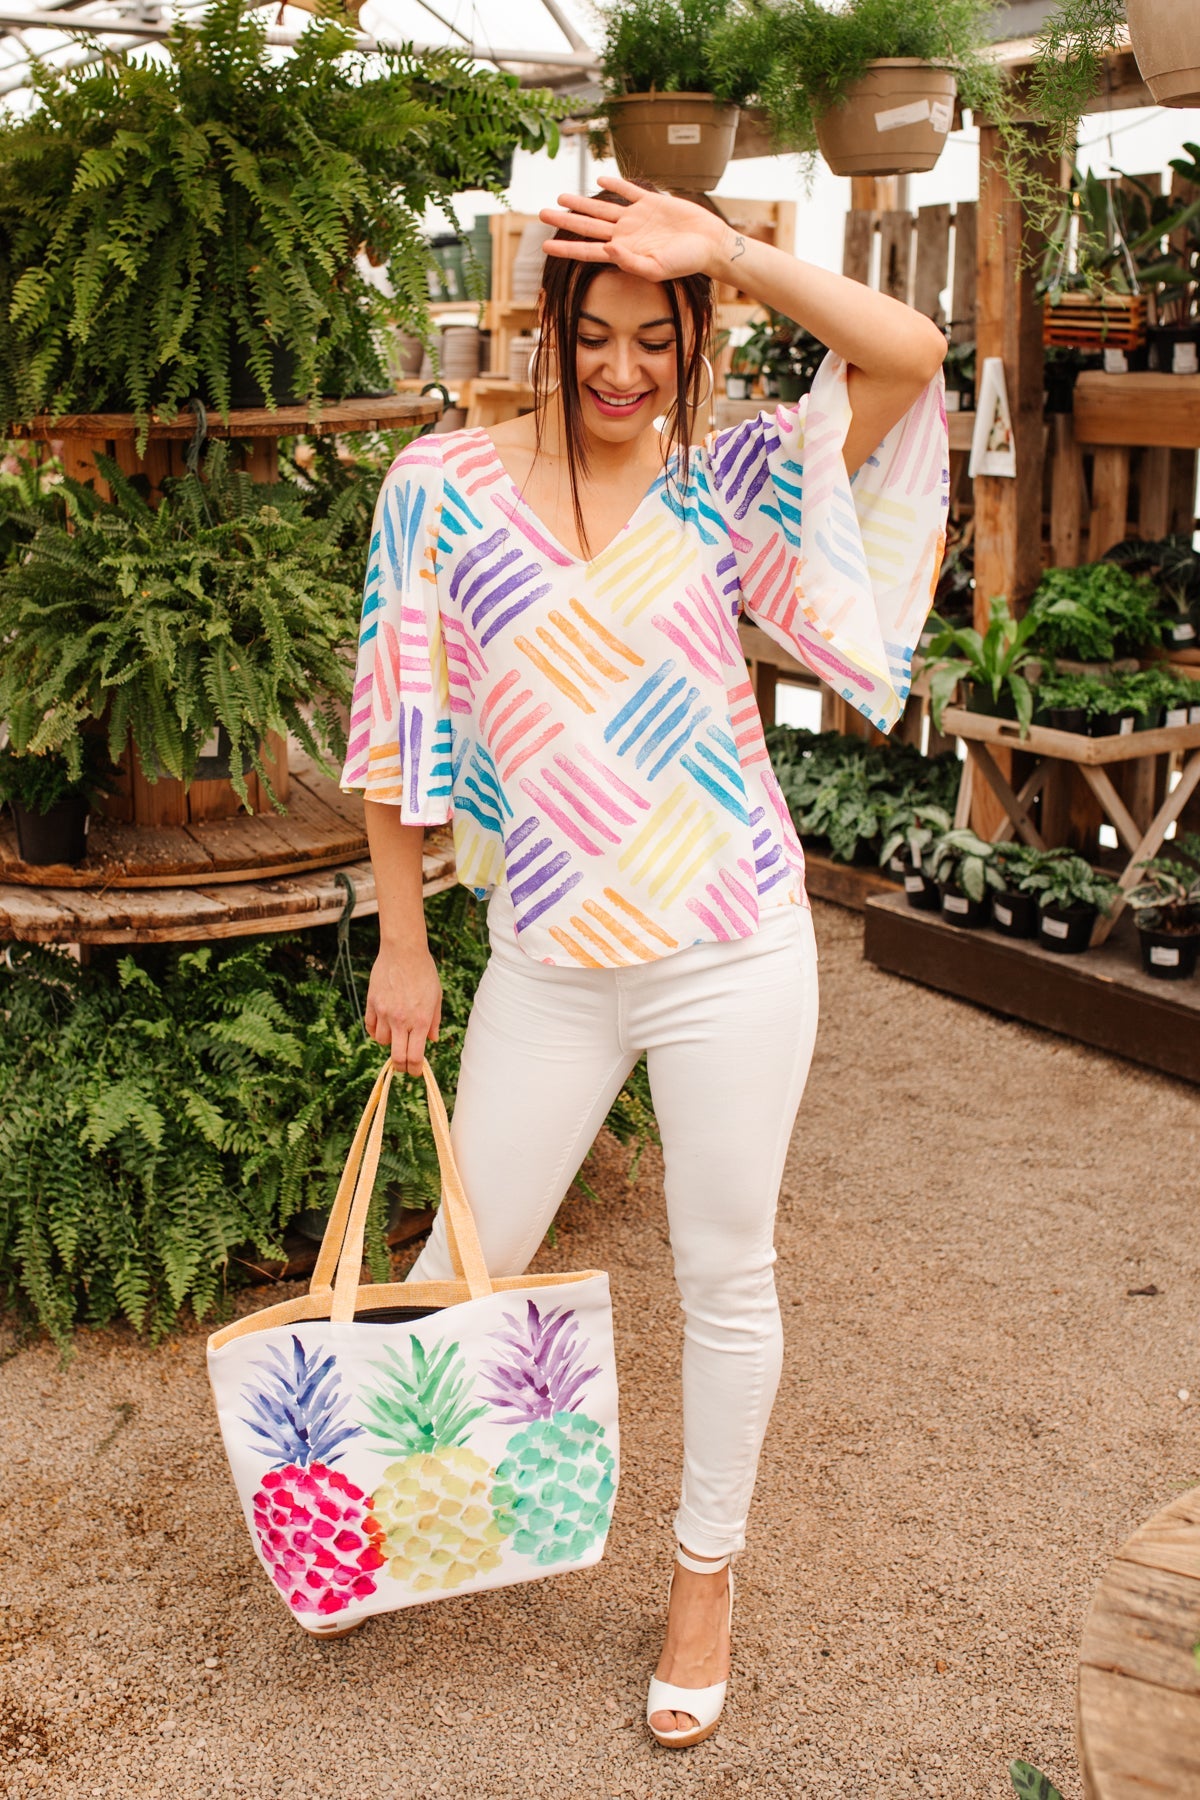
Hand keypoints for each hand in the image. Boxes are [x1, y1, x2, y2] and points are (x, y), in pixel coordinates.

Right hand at [365, 945, 441, 1077]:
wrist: (403, 951)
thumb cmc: (424, 972)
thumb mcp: (436, 997)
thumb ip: (433, 1021)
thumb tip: (432, 1040)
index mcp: (420, 1020)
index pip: (415, 1056)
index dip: (415, 1069)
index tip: (416, 1071)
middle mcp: (401, 1020)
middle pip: (397, 1056)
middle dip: (401, 1066)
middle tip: (404, 1065)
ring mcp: (384, 1012)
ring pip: (382, 1042)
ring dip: (390, 1043)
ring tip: (397, 1035)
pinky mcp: (372, 1003)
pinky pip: (371, 1027)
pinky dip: (377, 1031)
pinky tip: (384, 1027)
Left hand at [539, 175, 729, 283]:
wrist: (709, 245)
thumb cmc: (686, 262)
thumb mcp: (657, 268)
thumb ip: (630, 262)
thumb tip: (606, 249)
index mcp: (624, 252)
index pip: (588, 250)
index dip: (566, 248)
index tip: (545, 245)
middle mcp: (626, 235)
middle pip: (588, 226)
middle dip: (565, 220)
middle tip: (541, 212)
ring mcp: (637, 218)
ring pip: (602, 208)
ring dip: (581, 202)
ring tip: (561, 196)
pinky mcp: (651, 203)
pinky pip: (628, 191)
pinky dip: (615, 185)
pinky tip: (601, 181)